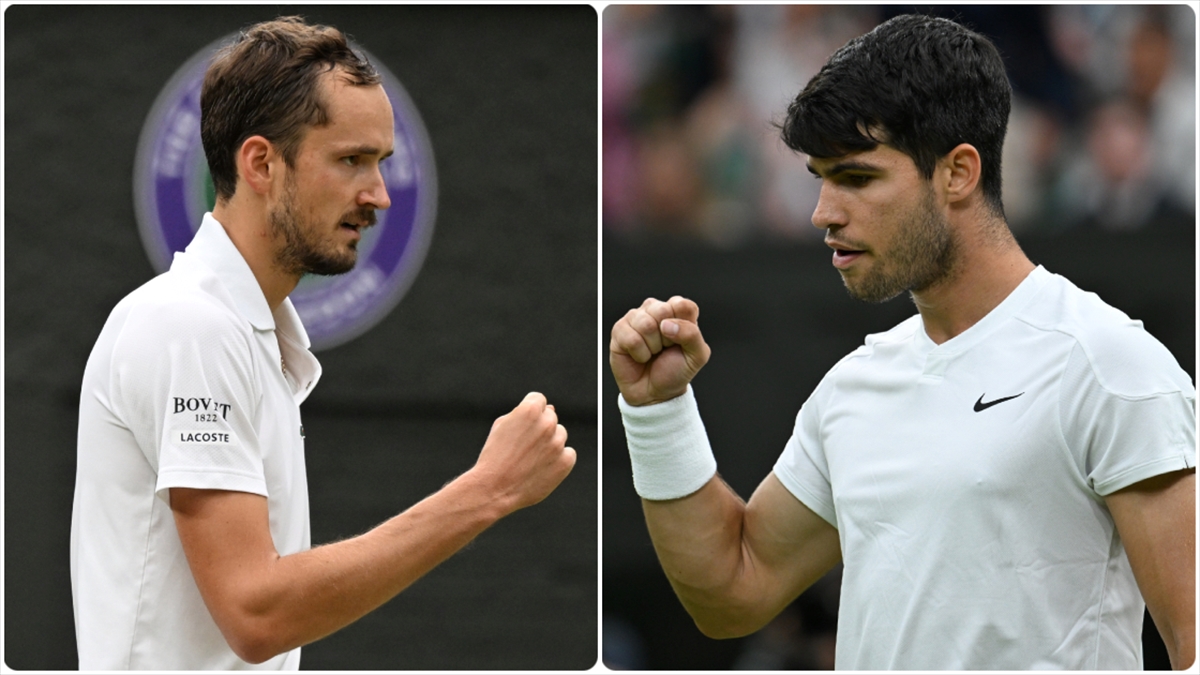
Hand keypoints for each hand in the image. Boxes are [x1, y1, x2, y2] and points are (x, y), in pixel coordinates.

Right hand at [472, 392, 575, 514]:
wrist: (495, 489)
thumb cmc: (495, 456)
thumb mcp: (501, 426)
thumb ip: (524, 413)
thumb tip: (550, 408)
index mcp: (529, 410)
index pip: (539, 400)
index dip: (528, 413)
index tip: (521, 427)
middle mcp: (547, 424)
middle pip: (550, 417)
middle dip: (539, 428)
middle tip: (524, 446)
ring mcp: (557, 444)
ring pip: (560, 435)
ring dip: (549, 443)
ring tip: (530, 459)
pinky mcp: (565, 462)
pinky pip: (568, 454)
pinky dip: (558, 459)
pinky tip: (541, 467)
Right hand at [609, 296, 710, 405]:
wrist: (654, 393)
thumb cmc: (674, 372)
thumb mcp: (697, 356)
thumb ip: (692, 334)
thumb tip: (667, 324)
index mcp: (676, 312)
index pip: (682, 304)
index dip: (683, 326)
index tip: (680, 341)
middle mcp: (655, 311)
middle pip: (662, 310)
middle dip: (666, 337)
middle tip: (665, 348)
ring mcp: (636, 319)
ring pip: (645, 324)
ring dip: (652, 347)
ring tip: (652, 353)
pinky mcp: (619, 330)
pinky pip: (630, 338)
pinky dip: (639, 354)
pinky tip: (640, 356)